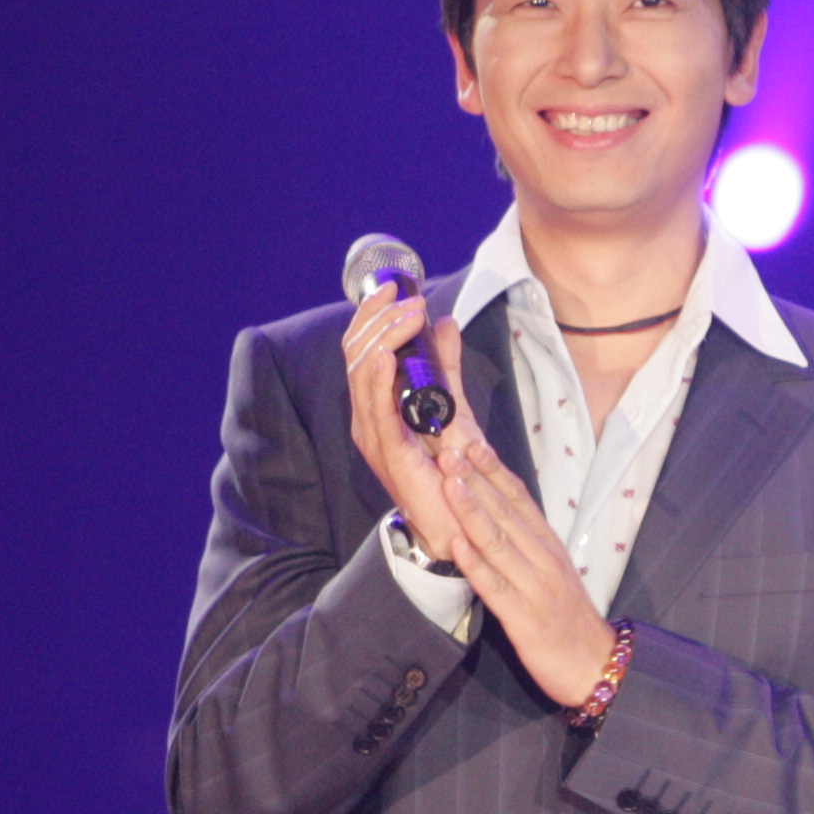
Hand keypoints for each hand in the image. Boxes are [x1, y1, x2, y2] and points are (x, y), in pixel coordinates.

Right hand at [340, 289, 481, 558]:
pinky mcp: (389, 454)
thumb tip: (445, 322)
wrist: (457, 526)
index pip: (360, 348)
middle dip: (379, 318)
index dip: (372, 314)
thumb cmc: (452, 473)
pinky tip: (387, 354)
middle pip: (356, 354)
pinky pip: (376, 409)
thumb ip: (447, 367)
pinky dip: (379, 378)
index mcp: (376, 406)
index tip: (393, 286)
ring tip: (409, 314)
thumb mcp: (454, 407)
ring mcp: (373, 436)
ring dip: (384, 337)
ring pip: (362, 374)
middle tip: (409, 297)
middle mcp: (366, 418)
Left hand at [437, 434, 619, 706]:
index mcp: (548, 545)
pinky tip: (456, 544)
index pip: (519, 499)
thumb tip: (495, 515)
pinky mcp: (524, 617)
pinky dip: (475, 564)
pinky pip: (495, 586)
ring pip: (498, 542)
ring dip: (472, 511)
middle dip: (475, 480)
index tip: (471, 443)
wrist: (594, 664)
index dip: (494, 470)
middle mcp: (543, 559)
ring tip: (449, 484)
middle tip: (449, 449)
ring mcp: (534, 586)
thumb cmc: (567, 618)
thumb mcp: (552, 572)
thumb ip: (525, 545)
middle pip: (505, 512)